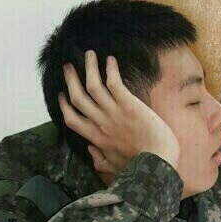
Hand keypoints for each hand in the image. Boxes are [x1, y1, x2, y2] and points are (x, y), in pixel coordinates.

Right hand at [59, 51, 179, 175]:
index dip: (64, 105)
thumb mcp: (114, 167)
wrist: (158, 161)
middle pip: (77, 97)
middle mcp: (100, 122)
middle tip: (69, 67)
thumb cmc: (140, 166)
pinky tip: (110, 60)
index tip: (62, 94)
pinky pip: (114, 83)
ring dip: (89, 67)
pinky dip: (110, 70)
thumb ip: (99, 160)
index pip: (72, 119)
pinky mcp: (128, 104)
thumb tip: (90, 150)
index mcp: (96, 138)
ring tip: (89, 54)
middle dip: (71, 80)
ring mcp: (113, 112)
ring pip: (92, 85)